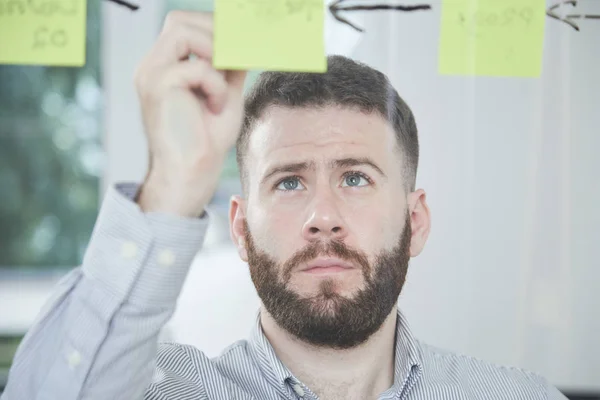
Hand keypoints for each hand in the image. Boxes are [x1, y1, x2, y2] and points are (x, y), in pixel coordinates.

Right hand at [134, 11, 246, 216]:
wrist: (191, 174)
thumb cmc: (207, 140)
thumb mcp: (224, 93)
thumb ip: (229, 66)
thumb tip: (246, 40)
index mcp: (165, 67)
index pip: (184, 25)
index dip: (213, 28)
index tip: (240, 42)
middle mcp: (152, 66)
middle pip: (179, 20)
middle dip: (214, 33)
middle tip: (235, 58)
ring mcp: (151, 74)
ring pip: (182, 30)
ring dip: (213, 52)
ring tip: (223, 84)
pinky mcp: (157, 86)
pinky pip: (195, 66)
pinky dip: (215, 84)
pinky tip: (217, 107)